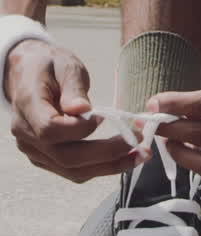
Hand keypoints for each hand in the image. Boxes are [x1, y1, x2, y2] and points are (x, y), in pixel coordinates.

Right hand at [7, 39, 136, 181]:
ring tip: (140, 155)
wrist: (29, 74)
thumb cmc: (50, 65)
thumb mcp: (64, 65)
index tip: (103, 117)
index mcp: (27, 106)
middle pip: (66, 157)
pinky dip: (100, 167)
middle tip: (138, 143)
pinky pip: (73, 170)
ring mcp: (34, 150)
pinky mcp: (45, 158)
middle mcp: (25, 134)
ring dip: (109, 166)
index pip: (50, 129)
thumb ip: (73, 87)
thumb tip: (82, 110)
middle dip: (106, 154)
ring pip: (71, 170)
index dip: (79, 129)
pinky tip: (124, 158)